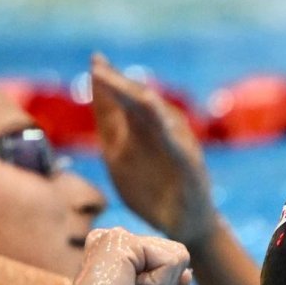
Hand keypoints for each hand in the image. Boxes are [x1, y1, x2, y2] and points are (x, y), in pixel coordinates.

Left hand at [90, 53, 216, 246]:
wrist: (181, 225)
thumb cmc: (149, 192)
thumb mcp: (118, 157)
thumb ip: (108, 125)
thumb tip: (95, 91)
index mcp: (141, 128)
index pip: (124, 99)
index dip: (110, 80)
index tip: (95, 59)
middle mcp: (161, 130)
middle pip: (138, 101)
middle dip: (119, 85)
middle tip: (98, 67)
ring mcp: (177, 145)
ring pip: (159, 117)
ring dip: (141, 100)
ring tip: (123, 86)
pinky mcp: (190, 164)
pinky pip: (178, 143)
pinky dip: (167, 128)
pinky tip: (154, 112)